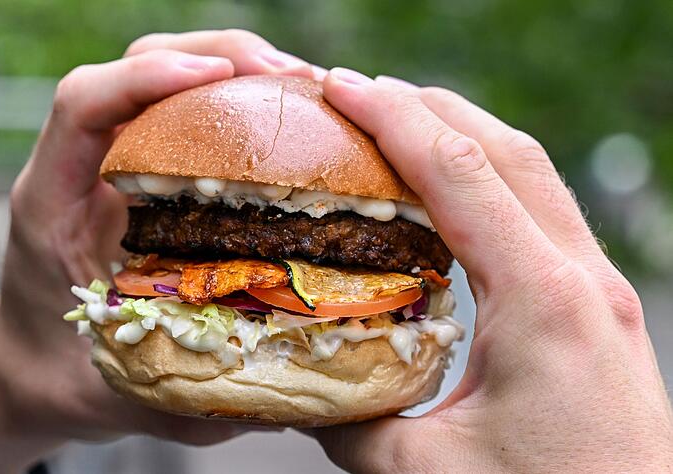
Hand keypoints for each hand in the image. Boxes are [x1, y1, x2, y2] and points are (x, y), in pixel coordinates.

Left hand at [0, 30, 314, 472]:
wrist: (27, 368)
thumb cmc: (65, 377)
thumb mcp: (125, 390)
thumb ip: (193, 394)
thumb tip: (291, 398)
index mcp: (53, 204)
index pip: (82, 105)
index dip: (146, 79)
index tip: (218, 79)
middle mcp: (80, 169)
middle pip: (134, 65)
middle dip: (217, 56)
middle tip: (296, 80)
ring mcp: (111, 165)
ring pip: (163, 76)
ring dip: (234, 67)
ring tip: (305, 90)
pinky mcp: (140, 171)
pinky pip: (183, 111)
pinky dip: (234, 99)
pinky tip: (284, 117)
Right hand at [311, 68, 672, 471]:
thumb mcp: (424, 473)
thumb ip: (349, 422)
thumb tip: (298, 389)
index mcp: (542, 301)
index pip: (459, 173)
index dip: (392, 119)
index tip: (340, 88)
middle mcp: (582, 277)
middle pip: (505, 149)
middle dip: (427, 107)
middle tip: (358, 94)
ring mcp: (599, 288)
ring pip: (532, 172)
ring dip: (462, 136)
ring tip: (398, 125)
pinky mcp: (598, 307)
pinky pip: (543, 211)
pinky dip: (489, 180)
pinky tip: (451, 196)